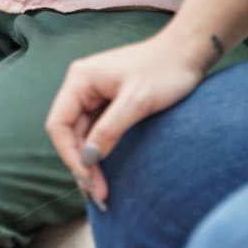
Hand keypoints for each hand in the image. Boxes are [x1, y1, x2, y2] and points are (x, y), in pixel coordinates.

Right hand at [45, 28, 218, 206]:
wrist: (188, 53)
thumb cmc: (164, 70)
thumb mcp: (137, 102)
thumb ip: (109, 130)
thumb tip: (87, 159)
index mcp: (80, 80)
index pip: (58, 124)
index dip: (69, 155)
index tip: (87, 180)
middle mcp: (82, 85)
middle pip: (68, 131)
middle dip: (80, 163)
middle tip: (97, 194)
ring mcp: (96, 93)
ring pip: (81, 133)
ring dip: (89, 160)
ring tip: (100, 188)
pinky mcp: (110, 101)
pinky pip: (96, 130)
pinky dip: (99, 150)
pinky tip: (105, 168)